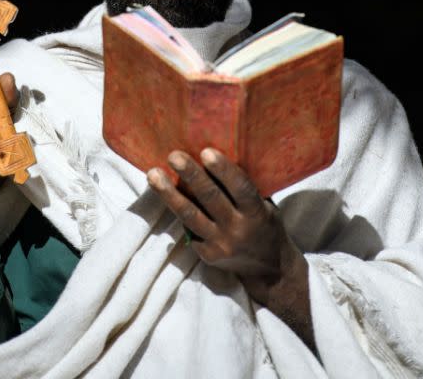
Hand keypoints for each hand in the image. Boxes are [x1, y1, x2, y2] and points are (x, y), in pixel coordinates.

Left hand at [147, 148, 314, 348]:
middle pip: (210, 199)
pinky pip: (188, 229)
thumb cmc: (265, 223)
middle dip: (191, 175)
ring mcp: (221, 244)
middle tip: (173, 155)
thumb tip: (217, 154)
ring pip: (190, 216)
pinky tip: (162, 193)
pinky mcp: (207, 254)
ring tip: (153, 174)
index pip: (240, 187)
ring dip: (169, 194)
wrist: (269, 269)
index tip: (206, 152)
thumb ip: (245, 187)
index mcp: (256, 212)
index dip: (223, 170)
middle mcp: (238, 229)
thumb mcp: (265, 204)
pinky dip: (175, 209)